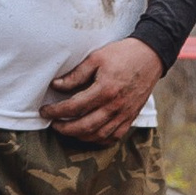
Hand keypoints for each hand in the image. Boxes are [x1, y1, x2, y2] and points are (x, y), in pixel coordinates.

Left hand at [44, 38, 159, 145]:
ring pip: (98, 135)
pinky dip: (99, 140)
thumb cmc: (122, 54)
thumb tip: (56, 86)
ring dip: (80, 136)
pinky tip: (89, 135)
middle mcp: (115, 106)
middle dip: (65, 129)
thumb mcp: (96, 58)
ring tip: (69, 130)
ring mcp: (124, 114)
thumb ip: (76, 74)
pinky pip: (114, 137)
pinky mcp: (131, 117)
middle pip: (84, 126)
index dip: (56, 111)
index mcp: (105, 89)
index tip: (45, 111)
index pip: (74, 107)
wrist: (150, 57)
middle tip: (53, 124)